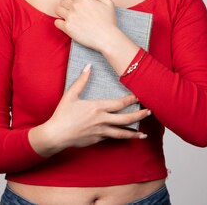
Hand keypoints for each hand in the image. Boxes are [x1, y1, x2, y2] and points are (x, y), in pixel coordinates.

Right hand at [29, 64, 150, 156]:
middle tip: (149, 113)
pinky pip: (112, 138)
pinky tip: (125, 137)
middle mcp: (102, 120)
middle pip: (125, 119)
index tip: (139, 97)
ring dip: (134, 133)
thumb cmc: (62, 115)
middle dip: (139, 116)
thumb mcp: (71, 95)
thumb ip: (81, 80)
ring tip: (144, 134)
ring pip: (121, 133)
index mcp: (97, 108)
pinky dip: (121, 138)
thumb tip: (89, 66)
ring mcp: (100, 132)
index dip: (131, 100)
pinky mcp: (97, 140)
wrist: (56, 135)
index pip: (119, 104)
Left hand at [54, 0, 119, 51]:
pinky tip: (67, 25)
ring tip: (69, 18)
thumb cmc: (109, 21)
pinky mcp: (67, 28)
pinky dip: (60, 23)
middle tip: (73, 12)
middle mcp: (76, 6)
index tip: (76, 5)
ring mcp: (70, 16)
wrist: (107, 38)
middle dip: (67, 5)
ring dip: (62, 13)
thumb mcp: (108, 2)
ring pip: (58, 10)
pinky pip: (56, 22)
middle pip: (62, 1)